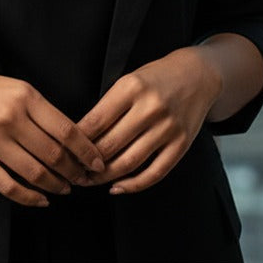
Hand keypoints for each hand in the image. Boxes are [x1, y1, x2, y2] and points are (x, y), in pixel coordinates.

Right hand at [0, 62, 105, 207]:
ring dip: (55, 185)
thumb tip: (66, 135)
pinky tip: (40, 199)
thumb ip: (36, 108)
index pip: (66, 128)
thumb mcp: (10, 86)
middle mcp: (10, 117)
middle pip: (54, 153)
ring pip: (35, 172)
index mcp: (24, 95)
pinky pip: (8, 185)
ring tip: (64, 189)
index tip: (97, 161)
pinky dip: (29, 197)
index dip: (86, 150)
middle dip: (74, 171)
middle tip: (83, 179)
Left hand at [76, 46, 222, 194]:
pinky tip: (117, 187)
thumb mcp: (129, 80)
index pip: (96, 121)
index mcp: (132, 87)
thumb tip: (82, 136)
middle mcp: (150, 108)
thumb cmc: (156, 78)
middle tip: (73, 170)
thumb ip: (109, 105)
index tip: (65, 150)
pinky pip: (154, 173)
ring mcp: (168, 128)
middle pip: (110, 145)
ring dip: (105, 177)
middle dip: (87, 163)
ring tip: (90, 180)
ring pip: (129, 162)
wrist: (197, 75)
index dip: (77, 141)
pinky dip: (133, 185)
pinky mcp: (181, 145)